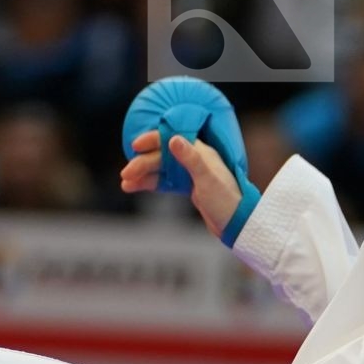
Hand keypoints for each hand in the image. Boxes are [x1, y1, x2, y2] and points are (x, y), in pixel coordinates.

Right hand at [120, 130, 242, 237]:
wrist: (238, 224)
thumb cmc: (227, 201)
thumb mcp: (207, 180)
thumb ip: (191, 159)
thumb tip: (174, 139)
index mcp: (201, 152)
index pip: (172, 138)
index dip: (152, 140)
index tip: (135, 146)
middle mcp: (195, 160)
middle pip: (162, 156)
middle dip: (142, 163)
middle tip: (126, 174)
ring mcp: (191, 174)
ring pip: (161, 170)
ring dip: (143, 175)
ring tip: (125, 183)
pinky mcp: (189, 188)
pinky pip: (165, 182)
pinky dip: (150, 184)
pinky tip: (135, 187)